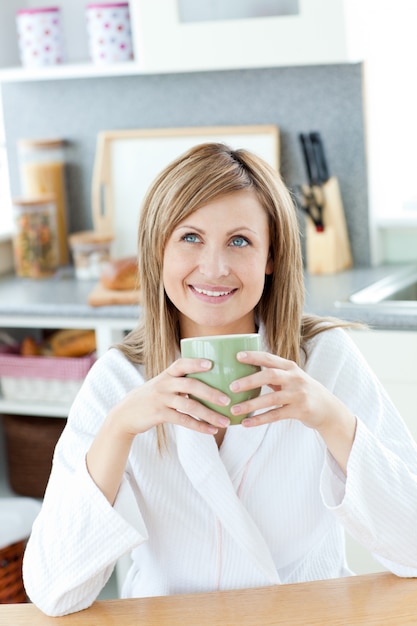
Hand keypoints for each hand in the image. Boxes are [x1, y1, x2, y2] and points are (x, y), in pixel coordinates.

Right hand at [108, 357, 230, 437]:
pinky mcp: (159, 415)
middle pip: (191, 385)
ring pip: (190, 406)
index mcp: (166, 375)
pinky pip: (183, 420)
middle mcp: (164, 384)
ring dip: (210, 414)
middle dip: (211, 393)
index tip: (212, 364)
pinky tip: (211, 430)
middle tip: (228, 400)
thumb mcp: (162, 385)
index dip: (196, 363)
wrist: (125, 414)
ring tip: (225, 421)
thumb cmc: (151, 398)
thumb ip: (180, 382)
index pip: (181, 364)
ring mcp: (161, 399)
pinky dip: (199, 426)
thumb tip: (210, 384)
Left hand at [228, 350, 355, 472]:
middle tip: (232, 387)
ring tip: (234, 410)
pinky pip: (276, 415)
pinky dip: (259, 420)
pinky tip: (246, 423)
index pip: (270, 358)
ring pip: (271, 399)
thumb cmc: (303, 391)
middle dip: (250, 380)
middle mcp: (295, 378)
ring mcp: (298, 395)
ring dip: (251, 405)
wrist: (328, 409)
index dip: (254, 356)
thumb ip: (273, 374)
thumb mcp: (292, 378)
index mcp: (290, 367)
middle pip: (270, 375)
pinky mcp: (300, 410)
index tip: (237, 356)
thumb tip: (244, 372)